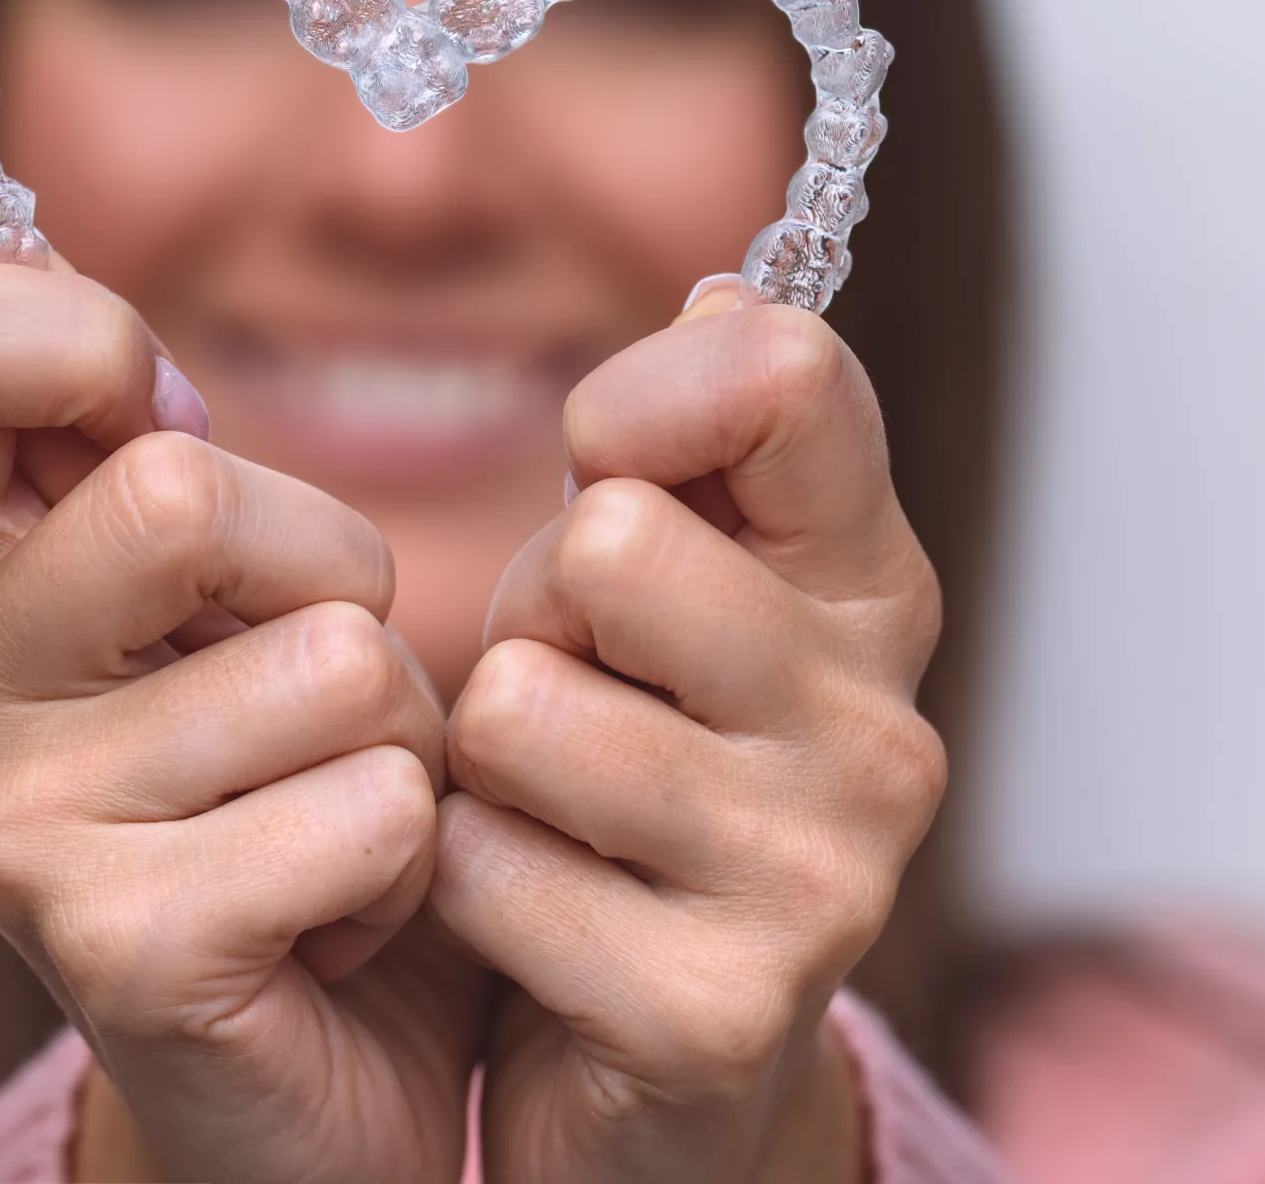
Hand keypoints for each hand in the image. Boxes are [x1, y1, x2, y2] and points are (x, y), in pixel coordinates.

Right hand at [0, 262, 486, 1183]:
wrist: (318, 1067)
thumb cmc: (287, 784)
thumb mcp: (220, 591)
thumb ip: (147, 448)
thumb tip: (56, 277)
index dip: (74, 345)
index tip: (165, 426)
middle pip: (180, 489)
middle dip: (329, 569)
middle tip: (311, 678)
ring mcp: (8, 832)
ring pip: (329, 657)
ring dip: (398, 730)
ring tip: (332, 805)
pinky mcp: (118, 949)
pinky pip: (371, 808)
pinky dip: (414, 851)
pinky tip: (343, 913)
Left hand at [429, 293, 945, 1183]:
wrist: (649, 1044)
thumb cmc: (631, 762)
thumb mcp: (663, 585)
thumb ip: (698, 441)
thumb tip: (726, 291)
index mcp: (867, 588)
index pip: (784, 377)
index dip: (642, 398)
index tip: (603, 465)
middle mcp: (879, 724)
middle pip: (612, 542)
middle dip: (539, 614)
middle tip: (573, 688)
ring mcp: (816, 875)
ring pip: (517, 707)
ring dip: (485, 757)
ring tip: (550, 803)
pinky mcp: (716, 1009)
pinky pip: (476, 863)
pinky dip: (458, 879)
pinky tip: (533, 914)